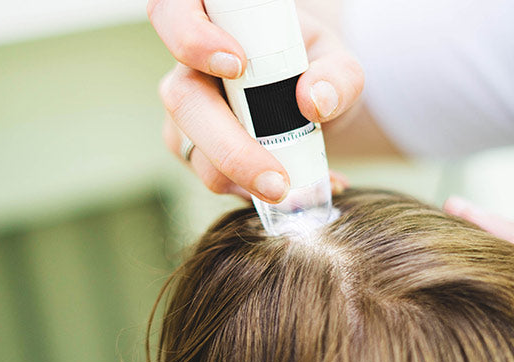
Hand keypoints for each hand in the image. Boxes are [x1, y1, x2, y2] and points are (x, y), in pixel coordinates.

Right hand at [148, 0, 363, 201]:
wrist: (312, 103)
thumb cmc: (315, 69)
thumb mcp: (338, 64)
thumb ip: (337, 76)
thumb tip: (315, 102)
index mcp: (214, 21)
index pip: (175, 13)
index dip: (193, 38)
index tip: (237, 65)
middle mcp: (190, 66)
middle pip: (182, 98)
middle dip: (229, 146)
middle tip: (275, 180)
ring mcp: (187, 111)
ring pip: (191, 147)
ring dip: (241, 178)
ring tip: (296, 190)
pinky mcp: (195, 149)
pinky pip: (213, 176)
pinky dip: (253, 192)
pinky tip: (294, 191)